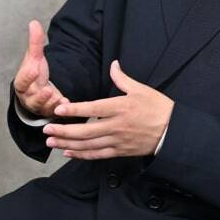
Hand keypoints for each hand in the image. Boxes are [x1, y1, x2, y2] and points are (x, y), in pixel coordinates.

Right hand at [12, 20, 68, 116]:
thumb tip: (34, 23)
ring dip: (50, 103)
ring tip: (57, 97)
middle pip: (32, 98)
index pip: (22, 81)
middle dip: (40, 95)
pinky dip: (60, 108)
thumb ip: (35, 42)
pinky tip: (66, 103)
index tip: (34, 69)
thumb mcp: (34, 58)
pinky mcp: (50, 110)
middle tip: (47, 91)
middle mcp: (29, 96)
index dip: (27, 76)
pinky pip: (54, 112)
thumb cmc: (34, 73)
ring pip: (43, 107)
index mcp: (22, 83)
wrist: (36, 91)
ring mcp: (39, 105)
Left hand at [43, 60, 173, 159]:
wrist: (172, 131)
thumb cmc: (158, 107)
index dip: (74, 110)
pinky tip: (68, 153)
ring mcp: (117, 140)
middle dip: (64, 131)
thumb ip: (122, 78)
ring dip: (68, 144)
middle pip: (85, 131)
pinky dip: (82, 155)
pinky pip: (97, 155)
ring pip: (88, 145)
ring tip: (52, 142)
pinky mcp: (120, 151)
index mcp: (120, 107)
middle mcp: (116, 126)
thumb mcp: (141, 89)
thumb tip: (113, 64)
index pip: (93, 108)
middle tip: (46, 130)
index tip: (58, 110)